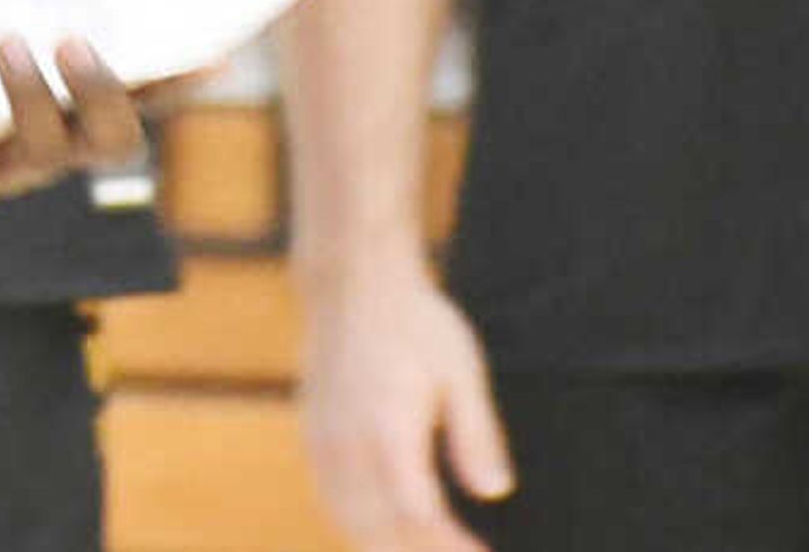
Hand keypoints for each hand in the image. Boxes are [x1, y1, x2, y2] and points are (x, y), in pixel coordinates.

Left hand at [0, 0, 165, 211]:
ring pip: (50, 154)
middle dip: (104, 93)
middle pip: (114, 138)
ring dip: (34, 97)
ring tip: (6, 44)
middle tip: (73, 42)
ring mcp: (14, 163)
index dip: (184, 80)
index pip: (149, 90)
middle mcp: (61, 132)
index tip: (211, 57)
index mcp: (80, 82)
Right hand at [299, 261, 513, 551]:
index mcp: (388, 430)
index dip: (450, 548)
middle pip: (381, 531)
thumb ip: (477, 436)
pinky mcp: (312, 436)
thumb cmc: (416, 322)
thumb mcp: (462, 371)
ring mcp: (323, 442)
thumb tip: (496, 492)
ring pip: (350, 522)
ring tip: (428, 551)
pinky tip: (382, 534)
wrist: (353, 283)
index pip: (419, 516)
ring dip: (387, 547)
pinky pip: (331, 500)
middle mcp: (348, 444)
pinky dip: (357, 528)